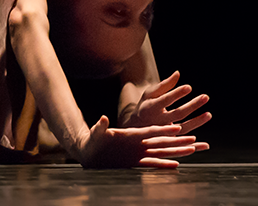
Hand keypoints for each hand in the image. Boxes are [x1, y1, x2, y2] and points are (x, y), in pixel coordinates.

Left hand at [78, 116, 198, 168]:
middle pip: (161, 141)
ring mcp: (138, 152)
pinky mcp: (135, 162)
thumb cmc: (92, 139)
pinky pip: (153, 163)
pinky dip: (165, 164)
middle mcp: (138, 143)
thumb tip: (102, 119)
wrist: (89, 151)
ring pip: (161, 152)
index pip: (150, 131)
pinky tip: (177, 165)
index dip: (163, 130)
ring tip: (192, 149)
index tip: (177, 128)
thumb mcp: (96, 133)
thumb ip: (100, 127)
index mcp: (130, 134)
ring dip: (176, 152)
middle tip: (195, 139)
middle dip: (178, 141)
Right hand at [121, 71, 211, 137]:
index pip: (166, 100)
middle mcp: (157, 121)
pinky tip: (206, 144)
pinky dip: (195, 145)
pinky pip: (184, 143)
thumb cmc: (146, 105)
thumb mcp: (150, 94)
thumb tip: (178, 73)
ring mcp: (163, 133)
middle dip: (192, 105)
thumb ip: (164, 85)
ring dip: (197, 122)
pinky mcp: (169, 142)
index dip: (177, 93)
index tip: (189, 87)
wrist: (135, 126)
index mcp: (151, 107)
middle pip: (178, 113)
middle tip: (205, 96)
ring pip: (183, 128)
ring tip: (209, 114)